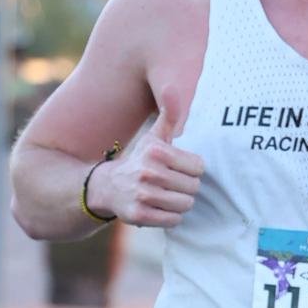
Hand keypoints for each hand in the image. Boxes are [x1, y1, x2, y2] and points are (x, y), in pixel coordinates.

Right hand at [91, 98, 203, 227]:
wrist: (110, 187)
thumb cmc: (142, 160)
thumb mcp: (155, 137)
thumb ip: (170, 114)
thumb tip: (172, 87)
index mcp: (156, 152)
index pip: (198, 167)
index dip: (192, 169)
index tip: (179, 168)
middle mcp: (148, 172)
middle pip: (193, 187)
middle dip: (186, 187)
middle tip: (172, 184)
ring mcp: (143, 194)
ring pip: (185, 205)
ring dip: (179, 203)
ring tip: (166, 196)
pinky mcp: (139, 215)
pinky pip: (173, 220)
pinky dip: (171, 217)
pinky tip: (160, 208)